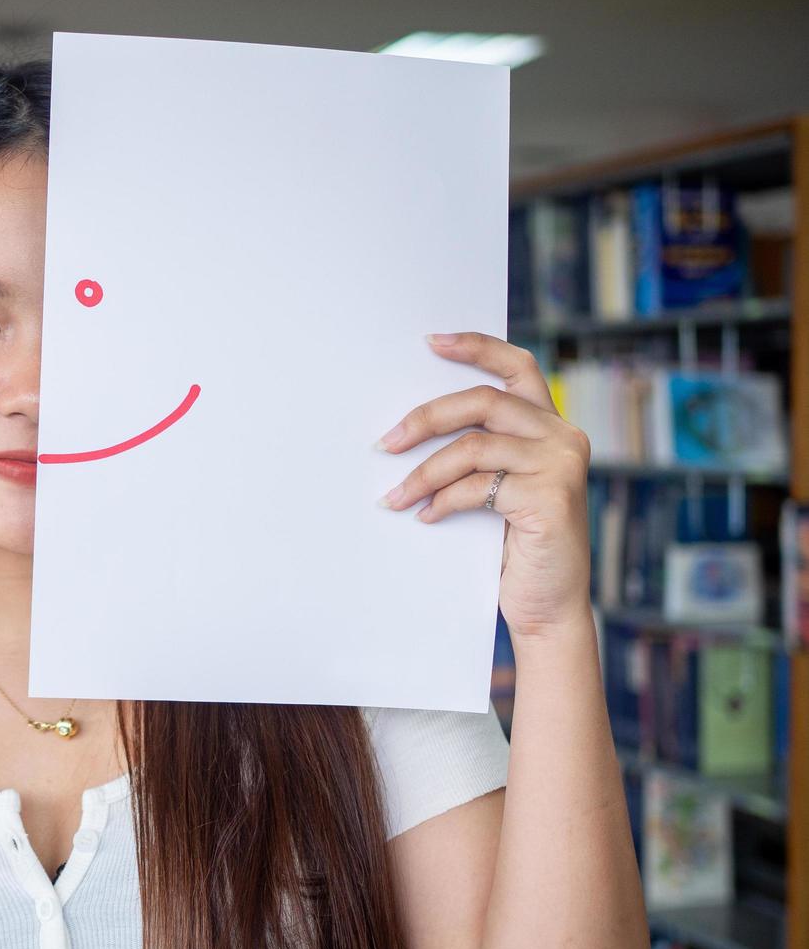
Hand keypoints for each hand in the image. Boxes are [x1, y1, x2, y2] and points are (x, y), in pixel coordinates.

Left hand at [375, 331, 592, 641]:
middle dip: (426, 418)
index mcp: (550, 427)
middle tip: (385, 443)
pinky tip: (426, 516)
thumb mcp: (502, 488)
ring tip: (395, 496)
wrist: (549, 607)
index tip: (431, 342)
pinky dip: (442, 501)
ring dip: (423, 473)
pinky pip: (478, 488)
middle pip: (483, 402)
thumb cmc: (516, 546)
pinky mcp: (551, 499)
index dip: (476, 347)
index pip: (518, 367)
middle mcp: (563, 438)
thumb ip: (482, 453)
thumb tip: (412, 428)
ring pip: (473, 448)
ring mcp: (561, 466)